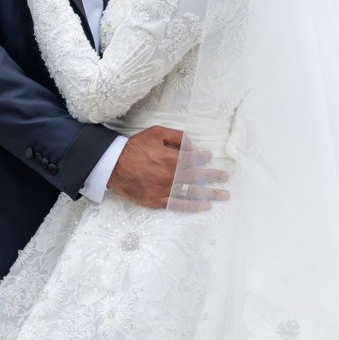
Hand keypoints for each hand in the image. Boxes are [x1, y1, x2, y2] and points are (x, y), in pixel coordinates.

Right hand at [108, 125, 229, 210]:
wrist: (113, 165)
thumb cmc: (134, 147)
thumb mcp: (155, 133)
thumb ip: (177, 137)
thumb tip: (193, 146)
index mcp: (171, 158)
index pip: (194, 159)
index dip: (204, 158)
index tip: (209, 158)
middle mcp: (170, 175)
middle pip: (197, 177)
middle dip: (213, 177)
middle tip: (225, 178)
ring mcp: (164, 190)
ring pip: (192, 193)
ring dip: (210, 194)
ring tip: (223, 195)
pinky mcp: (156, 201)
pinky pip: (178, 205)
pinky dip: (192, 206)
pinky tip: (204, 206)